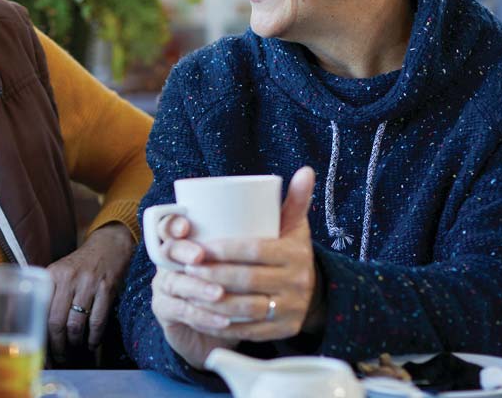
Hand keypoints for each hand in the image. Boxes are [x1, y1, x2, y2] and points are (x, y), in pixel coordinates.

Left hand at [45, 222, 133, 359]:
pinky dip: (93, 338)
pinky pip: (97, 321)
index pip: (40, 310)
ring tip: (73, 351)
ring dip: (74, 344)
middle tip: (58, 357)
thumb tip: (30, 323)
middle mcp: (68, 278)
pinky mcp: (107, 289)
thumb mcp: (59, 272)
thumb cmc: (80, 265)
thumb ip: (46, 293)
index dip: (39, 334)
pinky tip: (90, 344)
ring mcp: (89, 284)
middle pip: (56, 322)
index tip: (40, 349)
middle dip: (57, 345)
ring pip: (76, 324)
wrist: (109, 246)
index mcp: (52, 274)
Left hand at [151, 166, 317, 366]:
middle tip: (186, 267)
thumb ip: (296, 199)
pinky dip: (222, 325)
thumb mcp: (295, 226)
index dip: (223, 250)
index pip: (254, 250)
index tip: (199, 247)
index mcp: (295, 254)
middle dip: (211, 273)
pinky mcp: (283, 330)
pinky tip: (200, 316)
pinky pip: (248, 331)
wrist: (315, 292)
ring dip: (211, 301)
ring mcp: (290, 309)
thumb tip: (306, 170)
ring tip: (188, 289)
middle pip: (246, 279)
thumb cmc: (291, 251)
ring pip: (245, 308)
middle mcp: (297, 283)